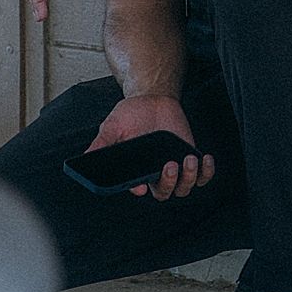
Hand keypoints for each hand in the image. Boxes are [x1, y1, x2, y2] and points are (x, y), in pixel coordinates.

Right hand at [85, 95, 215, 199]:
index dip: (139, 190)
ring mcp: (173, 168)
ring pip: (184, 188)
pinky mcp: (189, 159)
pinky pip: (202, 175)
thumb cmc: (131, 115)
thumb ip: (101, 143)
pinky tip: (204, 159)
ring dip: (189, 178)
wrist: (153, 99)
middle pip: (164, 193)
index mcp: (135, 171)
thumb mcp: (112, 127)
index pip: (137, 188)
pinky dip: (206, 172)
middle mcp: (154, 174)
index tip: (140, 186)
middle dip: (168, 183)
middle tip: (169, 165)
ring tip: (188, 159)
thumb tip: (85, 158)